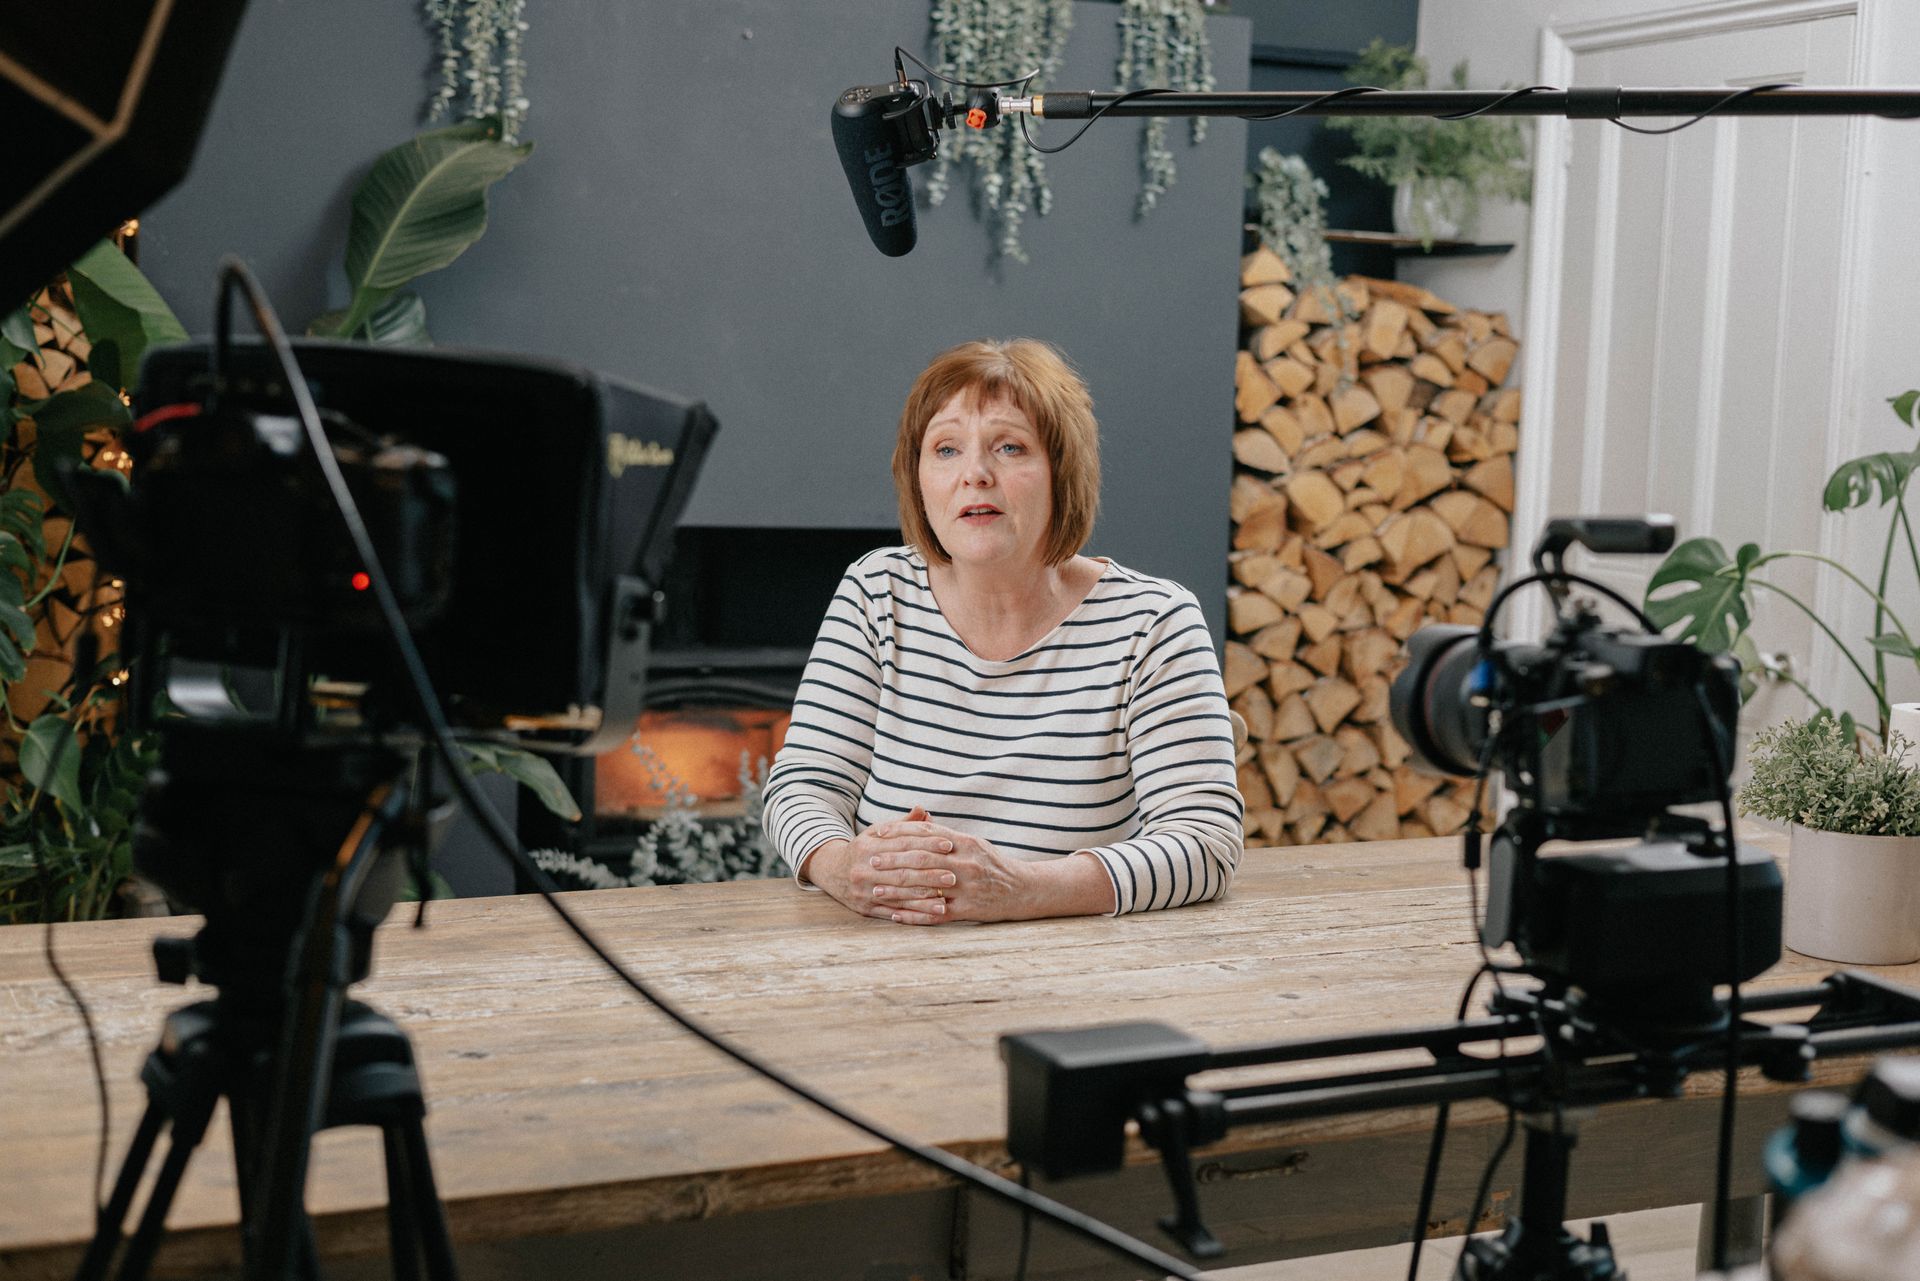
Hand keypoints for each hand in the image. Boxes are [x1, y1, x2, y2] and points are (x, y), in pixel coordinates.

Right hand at [803, 806, 960, 923]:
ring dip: (924, 898)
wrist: (832, 872)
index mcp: (867, 846)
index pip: (902, 843)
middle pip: (901, 871)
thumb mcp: (877, 833)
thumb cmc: (864, 849)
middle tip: (953, 875)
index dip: (926, 843)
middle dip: (929, 874)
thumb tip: (924, 811)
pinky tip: (932, 914)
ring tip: (947, 899)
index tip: (949, 845)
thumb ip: (902, 824)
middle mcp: (864, 869)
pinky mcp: (865, 908)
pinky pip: (893, 913)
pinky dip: (914, 914)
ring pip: (898, 894)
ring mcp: (864, 890)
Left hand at [869, 814, 1035, 924]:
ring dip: (898, 889)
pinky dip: (914, 915)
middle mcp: (966, 864)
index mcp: (965, 843)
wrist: (1023, 890)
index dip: (901, 832)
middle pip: (922, 859)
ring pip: (926, 887)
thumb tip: (918, 822)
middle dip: (894, 860)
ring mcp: (967, 889)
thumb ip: (946, 835)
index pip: (927, 834)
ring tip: (876, 888)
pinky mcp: (968, 911)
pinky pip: (936, 914)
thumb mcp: (973, 843)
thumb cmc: (992, 864)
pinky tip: (896, 915)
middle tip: (872, 860)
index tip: (879, 833)